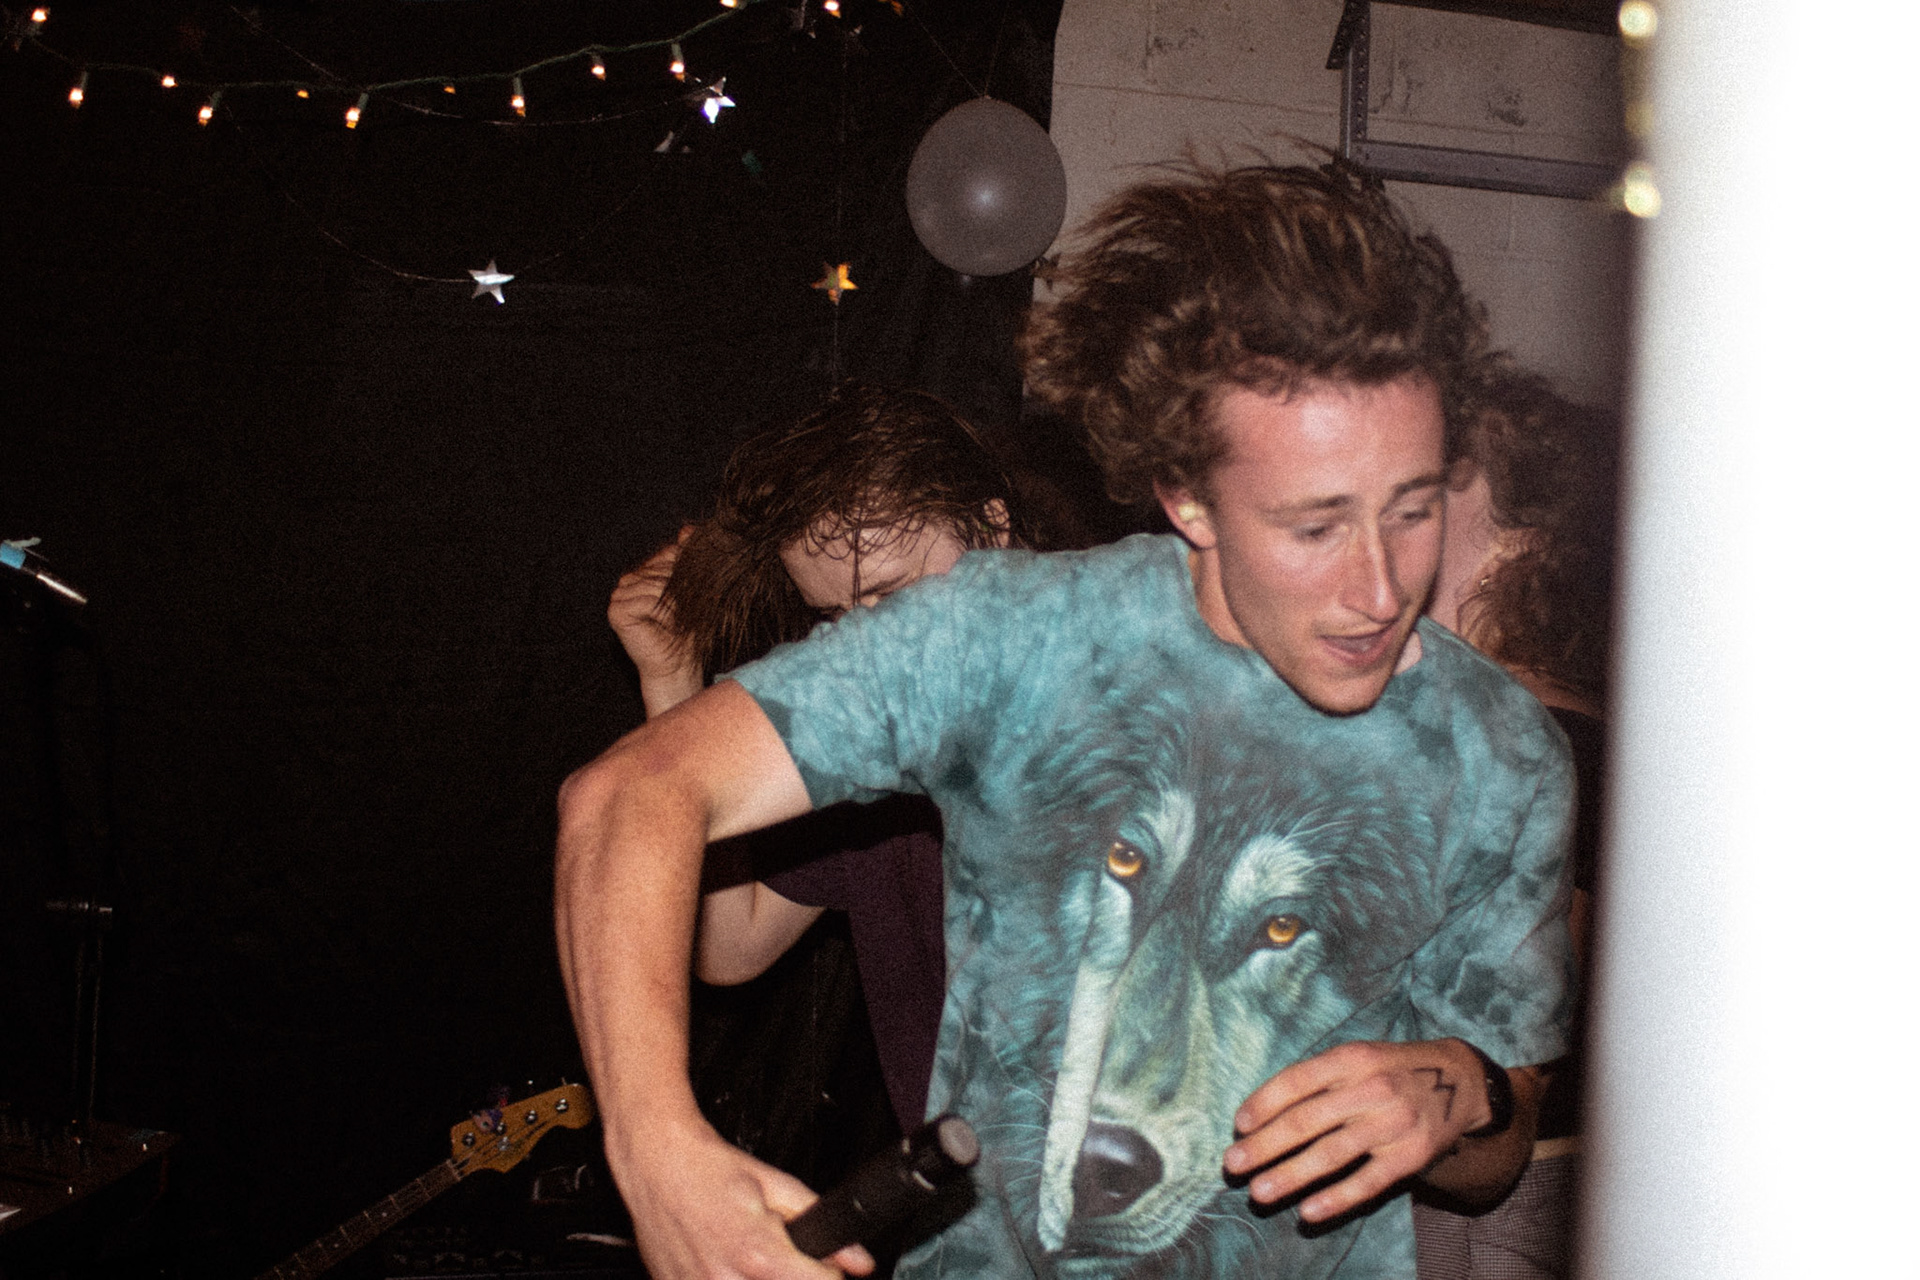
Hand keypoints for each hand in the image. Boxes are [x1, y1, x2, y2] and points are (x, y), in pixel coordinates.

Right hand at [609, 527, 702, 713]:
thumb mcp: (694, 590)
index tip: (698, 590)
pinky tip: (665, 625)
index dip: (687, 570)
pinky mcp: (616, 610)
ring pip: (656, 583)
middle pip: (663, 568)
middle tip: (687, 611)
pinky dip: (662, 613)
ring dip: (674, 604)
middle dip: (682, 589)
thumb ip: (688, 559)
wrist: (678, 664)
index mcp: (645, 571)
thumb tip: (687, 529)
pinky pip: (646, 600)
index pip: (669, 554)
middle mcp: (629, 579)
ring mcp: (619, 594)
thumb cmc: (688, 630)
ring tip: (678, 620)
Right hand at [613, 1120, 873, 1279]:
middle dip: (795, 1277)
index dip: (829, 1274)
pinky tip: (723, 1262)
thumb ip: (820, 1222)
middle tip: (783, 1258)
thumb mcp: (776, 1185)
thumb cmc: (709, 1168)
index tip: (825, 1267)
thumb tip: (859, 1260)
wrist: (655, 1162)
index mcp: (758, 1255)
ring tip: (749, 1257)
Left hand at [1223, 1038, 1488, 1222]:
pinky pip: (1367, 1182)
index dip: (1263, 1104)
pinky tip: (1308, 1211)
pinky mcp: (1410, 1156)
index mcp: (1350, 1058)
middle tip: (1232, 1165)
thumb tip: (1260, 1113)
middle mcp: (1371, 1088)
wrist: (1458, 1081)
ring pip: (1331, 1154)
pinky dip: (1336, 1199)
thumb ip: (1314, 1079)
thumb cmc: (1388, 1070)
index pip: (1297, 1081)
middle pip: (1307, 1121)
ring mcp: (1392, 1124)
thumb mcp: (1355, 1057)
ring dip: (1290, 1175)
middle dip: (1265, 1145)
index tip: (1238, 1127)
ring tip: (1258, 1192)